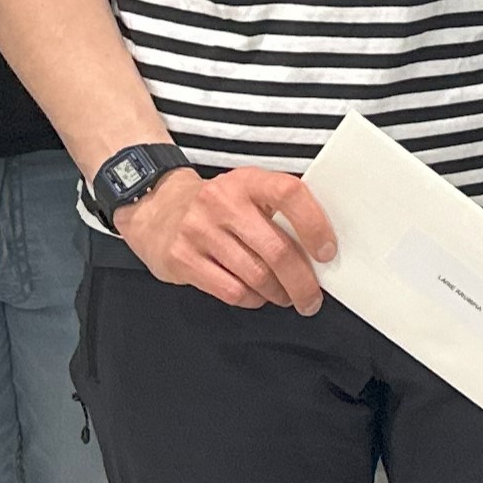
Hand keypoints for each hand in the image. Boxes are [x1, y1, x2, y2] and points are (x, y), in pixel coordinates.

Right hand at [114, 165, 336, 311]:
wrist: (155, 208)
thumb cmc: (216, 205)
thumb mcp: (246, 191)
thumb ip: (279, 209)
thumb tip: (322, 247)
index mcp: (247, 181)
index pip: (289, 194)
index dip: (315, 225)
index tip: (327, 252)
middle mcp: (222, 203)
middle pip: (276, 250)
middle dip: (302, 282)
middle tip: (312, 297)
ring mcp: (199, 231)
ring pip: (256, 276)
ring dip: (279, 294)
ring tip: (286, 297)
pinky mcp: (182, 259)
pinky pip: (232, 291)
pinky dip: (253, 300)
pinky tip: (258, 296)